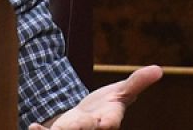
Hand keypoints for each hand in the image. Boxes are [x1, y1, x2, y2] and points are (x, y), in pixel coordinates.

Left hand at [31, 64, 162, 129]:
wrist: (90, 115)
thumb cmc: (109, 103)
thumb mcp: (123, 91)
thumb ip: (138, 81)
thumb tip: (159, 69)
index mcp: (109, 119)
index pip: (111, 122)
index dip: (107, 123)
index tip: (105, 124)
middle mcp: (93, 128)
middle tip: (69, 129)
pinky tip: (33, 128)